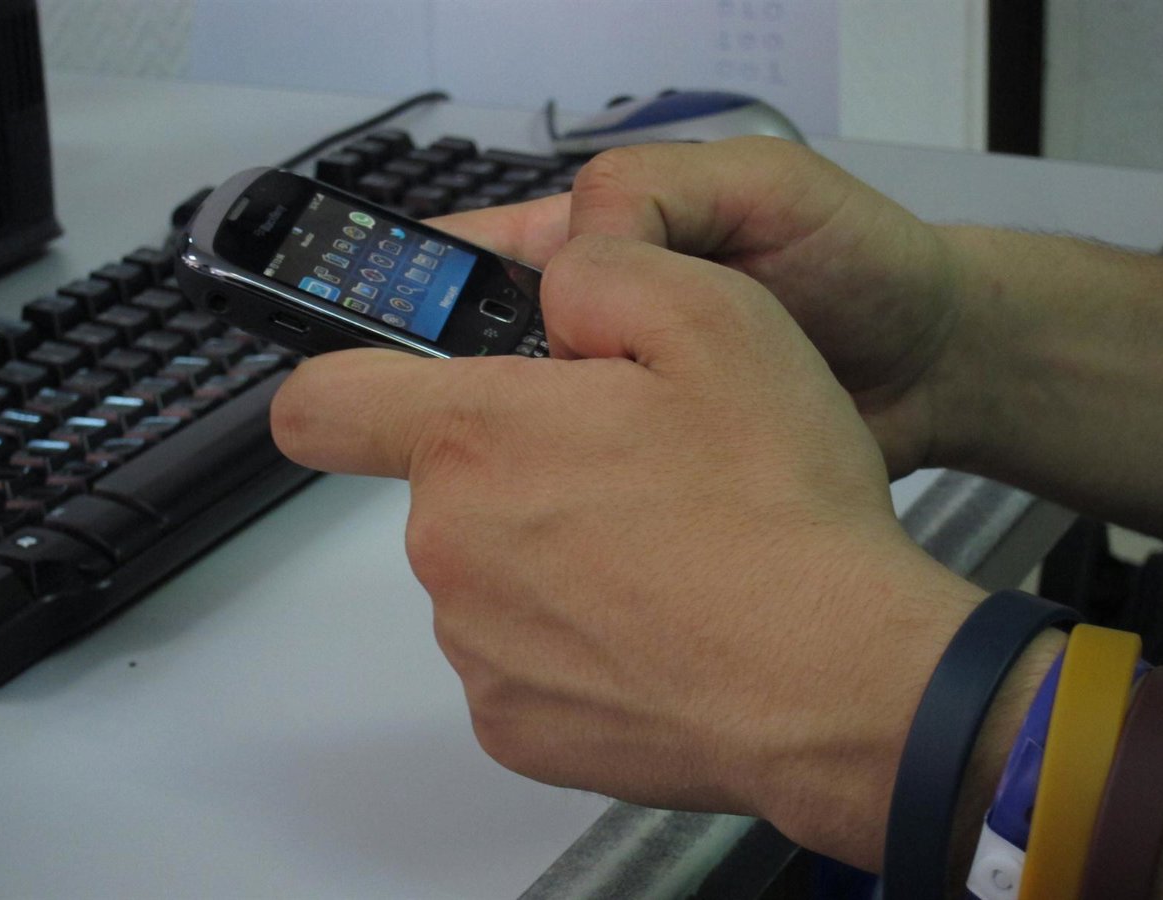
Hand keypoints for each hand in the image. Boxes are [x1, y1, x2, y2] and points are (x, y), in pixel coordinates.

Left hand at [272, 233, 981, 866]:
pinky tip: (655, 632)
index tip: (396, 394)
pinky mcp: (512, 728)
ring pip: (489, 573)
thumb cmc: (779, 504)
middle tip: (635, 474)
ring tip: (661, 560)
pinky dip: (572, 642)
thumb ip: (602, 269)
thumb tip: (549, 286)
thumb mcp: (716, 319)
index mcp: (477, 439)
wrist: (839, 681)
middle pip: (446, 486)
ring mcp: (476, 649)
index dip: (352, 384)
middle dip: (521, 468)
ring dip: (550, 555)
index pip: (323, 403)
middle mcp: (449, 548)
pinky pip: (519, 659)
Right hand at [430, 137, 961, 476]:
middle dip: (480, 393)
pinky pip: (580, 491)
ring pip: (520, 436)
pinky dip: (573, 507)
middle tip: (524, 424)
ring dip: (528, 458)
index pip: (474, 262)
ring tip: (579, 479)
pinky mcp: (650, 474)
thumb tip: (570, 252)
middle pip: (481, 363)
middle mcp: (596, 333)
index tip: (380, 333)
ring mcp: (619, 412)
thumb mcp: (764, 186)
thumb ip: (654, 197)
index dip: (426, 292)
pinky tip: (598, 522)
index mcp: (601, 249)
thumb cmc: (864, 265)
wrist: (934, 372)